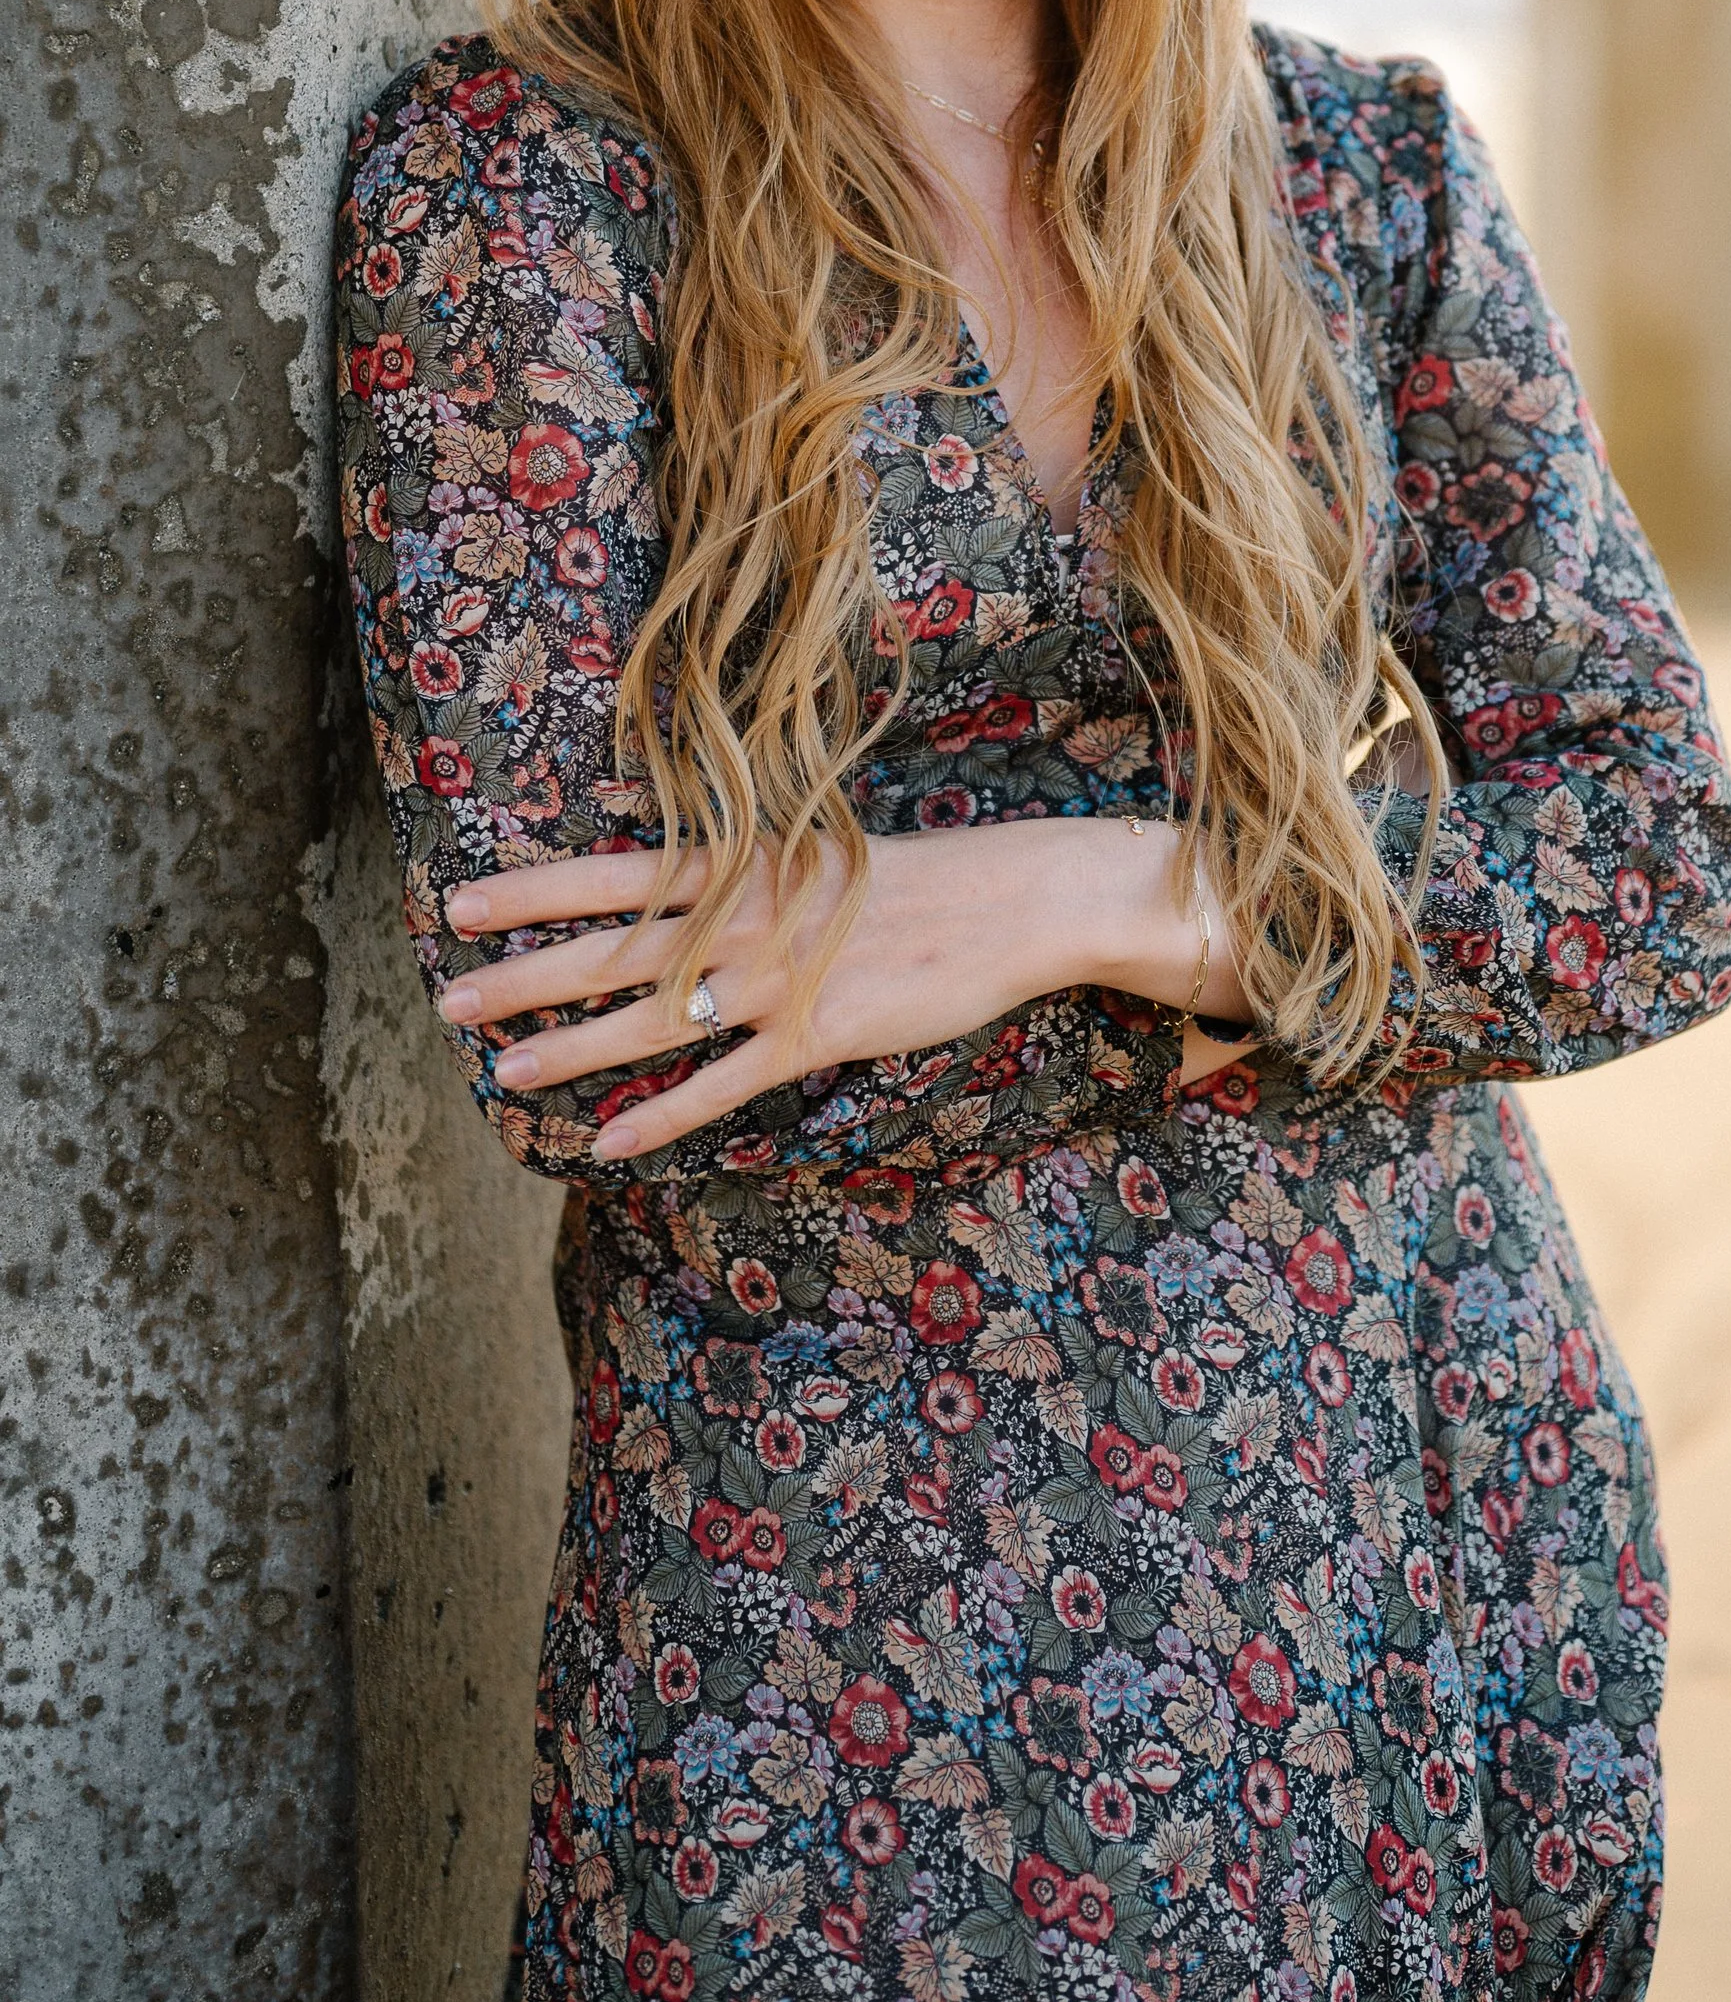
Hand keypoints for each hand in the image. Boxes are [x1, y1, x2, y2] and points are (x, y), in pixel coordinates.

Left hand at [436, 815, 1246, 1162]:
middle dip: (525, 977)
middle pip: (612, 952)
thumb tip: (675, 892)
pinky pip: (723, 1086)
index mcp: (744, 865)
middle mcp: (745, 920)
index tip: (461, 902)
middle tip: (448, 1000)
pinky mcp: (818, 1034)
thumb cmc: (915, 876)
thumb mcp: (815, 857)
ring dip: (572, 1050)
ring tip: (505, 1072)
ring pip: (653, 1022)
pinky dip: (662, 1116)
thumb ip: (744, 879)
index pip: (615, 876)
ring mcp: (779, 980)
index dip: (533, 893)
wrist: (1009, 899)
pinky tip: (607, 1144)